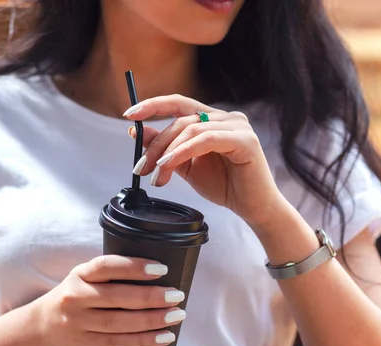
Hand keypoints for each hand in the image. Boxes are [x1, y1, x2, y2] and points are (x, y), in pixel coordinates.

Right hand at [35, 255, 185, 345]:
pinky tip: (163, 337)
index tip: (161, 269)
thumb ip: (111, 274)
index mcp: (80, 274)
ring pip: (120, 322)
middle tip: (176, 295)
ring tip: (176, 316)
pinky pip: (118, 343)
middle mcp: (76, 296)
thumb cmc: (75, 296)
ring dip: (152, 320)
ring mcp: (79, 322)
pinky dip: (144, 341)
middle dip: (151, 297)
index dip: (135, 267)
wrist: (43, 327)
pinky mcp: (85, 343)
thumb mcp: (84, 277)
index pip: (107, 266)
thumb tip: (156, 274)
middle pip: (118, 297)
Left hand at [125, 95, 286, 225]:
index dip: (153, 105)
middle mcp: (225, 117)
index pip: (178, 103)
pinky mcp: (245, 139)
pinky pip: (206, 139)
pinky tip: (169, 165)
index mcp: (212, 119)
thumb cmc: (224, 185)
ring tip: (157, 176)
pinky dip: (183, 152)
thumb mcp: (185, 165)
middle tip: (141, 168)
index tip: (128, 114)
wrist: (252, 208)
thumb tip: (135, 132)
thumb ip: (164, 148)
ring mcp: (237, 125)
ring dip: (167, 154)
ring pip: (190, 130)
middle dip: (156, 145)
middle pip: (180, 120)